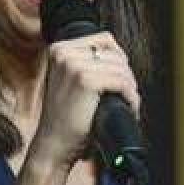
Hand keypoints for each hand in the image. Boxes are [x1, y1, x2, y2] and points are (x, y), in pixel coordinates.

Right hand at [29, 32, 139, 169]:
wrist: (52, 145)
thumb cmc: (63, 119)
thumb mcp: (68, 82)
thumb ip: (85, 65)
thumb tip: (119, 58)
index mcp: (59, 50)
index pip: (104, 39)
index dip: (119, 58)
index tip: (122, 77)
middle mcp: (64, 53)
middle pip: (115, 53)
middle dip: (127, 75)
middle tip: (127, 95)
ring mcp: (74, 66)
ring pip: (122, 68)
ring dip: (131, 88)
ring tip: (128, 104)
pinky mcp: (86, 81)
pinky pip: (122, 83)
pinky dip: (131, 97)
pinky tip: (128, 108)